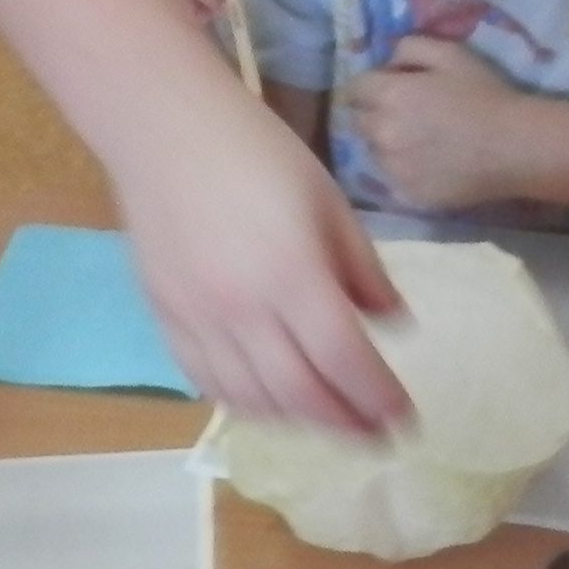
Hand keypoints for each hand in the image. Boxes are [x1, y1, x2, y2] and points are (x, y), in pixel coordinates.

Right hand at [114, 89, 408, 431]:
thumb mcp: (328, 200)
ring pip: (250, 399)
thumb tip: (393, 324)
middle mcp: (241, 310)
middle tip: (376, 439)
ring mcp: (197, 320)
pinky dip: (243, 403)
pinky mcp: (165, 319)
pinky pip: (205, 381)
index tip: (406, 421)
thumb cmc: (256, 152)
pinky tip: (269, 402)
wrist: (163, 129)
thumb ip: (361, 268)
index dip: (377, 399)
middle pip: (299, 394)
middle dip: (344, 424)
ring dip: (296, 421)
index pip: (343, 360)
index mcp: (291, 274)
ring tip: (328, 420)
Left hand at [341, 35, 536, 214]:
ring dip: (388, 143)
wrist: (515, 147)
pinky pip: (393, 178)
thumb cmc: (485, 95)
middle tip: (408, 114)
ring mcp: (393, 168)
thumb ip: (410, 48)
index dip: (372, 85)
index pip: (355, 89)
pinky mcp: (407, 194)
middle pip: (360, 121)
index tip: (390, 87)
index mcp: (389, 96)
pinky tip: (432, 163)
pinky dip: (405, 169)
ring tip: (422, 141)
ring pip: (375, 151)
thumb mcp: (451, 53)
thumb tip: (389, 62)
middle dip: (376, 113)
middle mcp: (381, 133)